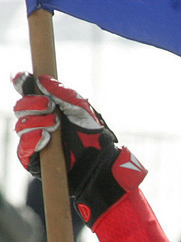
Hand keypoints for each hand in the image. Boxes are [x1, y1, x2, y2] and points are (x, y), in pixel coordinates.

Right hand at [12, 73, 145, 225]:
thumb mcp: (81, 109)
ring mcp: (33, 141)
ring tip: (55, 124)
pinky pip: (24, 148)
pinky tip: (45, 137)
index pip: (28, 93)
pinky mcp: (33, 161)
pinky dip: (32, 140)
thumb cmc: (93, 136)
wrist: (99, 163)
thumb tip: (42, 79)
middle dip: (33, 104)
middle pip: (20, 108)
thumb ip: (63, 94)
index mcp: (46, 108)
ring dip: (37, 122)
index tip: (24, 79)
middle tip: (50, 107)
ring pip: (21, 126)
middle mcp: (37, 123)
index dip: (23, 83)